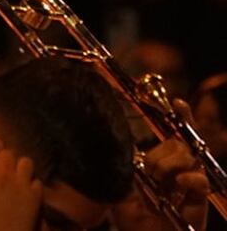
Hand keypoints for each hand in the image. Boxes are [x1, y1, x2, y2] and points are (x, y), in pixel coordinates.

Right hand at [0, 149, 41, 230]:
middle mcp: (2, 175)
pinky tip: (28, 193)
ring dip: (21, 169)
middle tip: (2, 172)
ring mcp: (21, 184)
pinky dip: (32, 186)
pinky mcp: (35, 196)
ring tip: (18, 177)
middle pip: (7, 154)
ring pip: (26, 162)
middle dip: (4, 161)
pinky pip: (37, 182)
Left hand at [113, 100, 210, 230]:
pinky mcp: (199, 198)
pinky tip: (179, 185)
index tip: (177, 102)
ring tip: (161, 184)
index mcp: (158, 164)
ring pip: (186, 156)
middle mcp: (176, 170)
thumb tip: (125, 145)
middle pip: (176, 143)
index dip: (180, 117)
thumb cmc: (132, 221)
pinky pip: (200, 179)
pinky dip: (189, 178)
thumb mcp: (121, 189)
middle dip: (160, 154)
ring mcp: (189, 182)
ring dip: (169, 166)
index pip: (172, 134)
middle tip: (151, 174)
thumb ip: (125, 167)